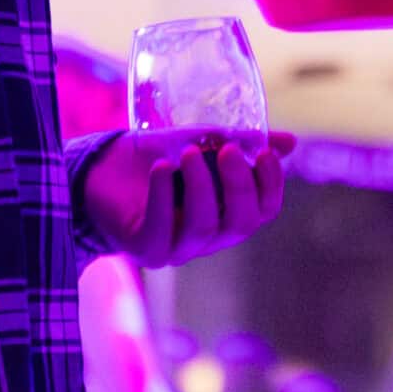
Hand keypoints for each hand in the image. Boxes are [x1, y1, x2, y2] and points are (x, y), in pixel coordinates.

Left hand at [83, 128, 294, 267]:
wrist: (103, 167)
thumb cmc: (158, 157)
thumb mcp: (203, 142)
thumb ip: (243, 142)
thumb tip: (290, 142)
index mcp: (228, 214)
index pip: (263, 211)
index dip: (270, 185)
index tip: (264, 152)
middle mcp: (208, 237)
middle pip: (241, 223)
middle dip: (239, 185)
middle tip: (226, 150)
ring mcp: (177, 248)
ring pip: (203, 227)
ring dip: (201, 187)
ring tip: (188, 152)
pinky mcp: (144, 249)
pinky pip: (161, 231)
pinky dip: (162, 196)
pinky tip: (161, 168)